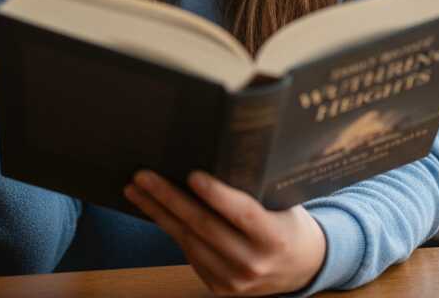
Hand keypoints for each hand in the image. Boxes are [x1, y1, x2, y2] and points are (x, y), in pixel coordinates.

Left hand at [124, 169, 326, 296]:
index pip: (243, 214)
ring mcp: (234, 280)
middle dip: (169, 198)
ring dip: (158, 213)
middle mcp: (253, 263)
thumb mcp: (285, 205)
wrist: (302, 268)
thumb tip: (221, 154)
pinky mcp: (219, 287)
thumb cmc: (290, 224)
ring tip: (136, 190)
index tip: (193, 174)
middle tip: (143, 176)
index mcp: (276, 238)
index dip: (217, 194)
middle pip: (204, 227)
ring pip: (189, 241)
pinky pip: (189, 253)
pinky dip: (170, 229)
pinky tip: (154, 210)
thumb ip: (256, 190)